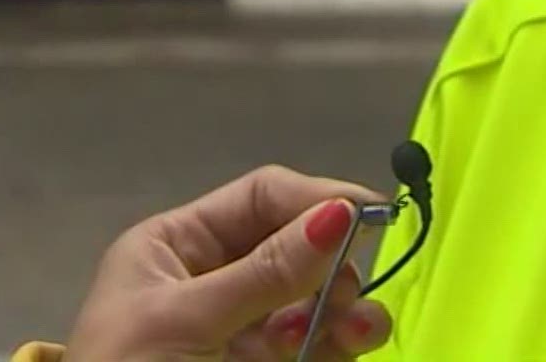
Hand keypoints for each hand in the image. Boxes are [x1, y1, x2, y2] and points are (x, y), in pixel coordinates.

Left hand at [64, 166, 392, 361]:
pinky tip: (349, 345)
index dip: (316, 198)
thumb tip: (340, 212)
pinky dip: (341, 342)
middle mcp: (214, 282)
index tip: (370, 212)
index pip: (260, 199)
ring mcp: (242, 333)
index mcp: (175, 247)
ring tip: (352, 331)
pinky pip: (318, 346)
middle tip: (344, 291)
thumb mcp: (183, 321)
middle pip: (297, 249)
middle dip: (330, 264)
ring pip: (317, 300)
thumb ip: (264, 273)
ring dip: (344, 307)